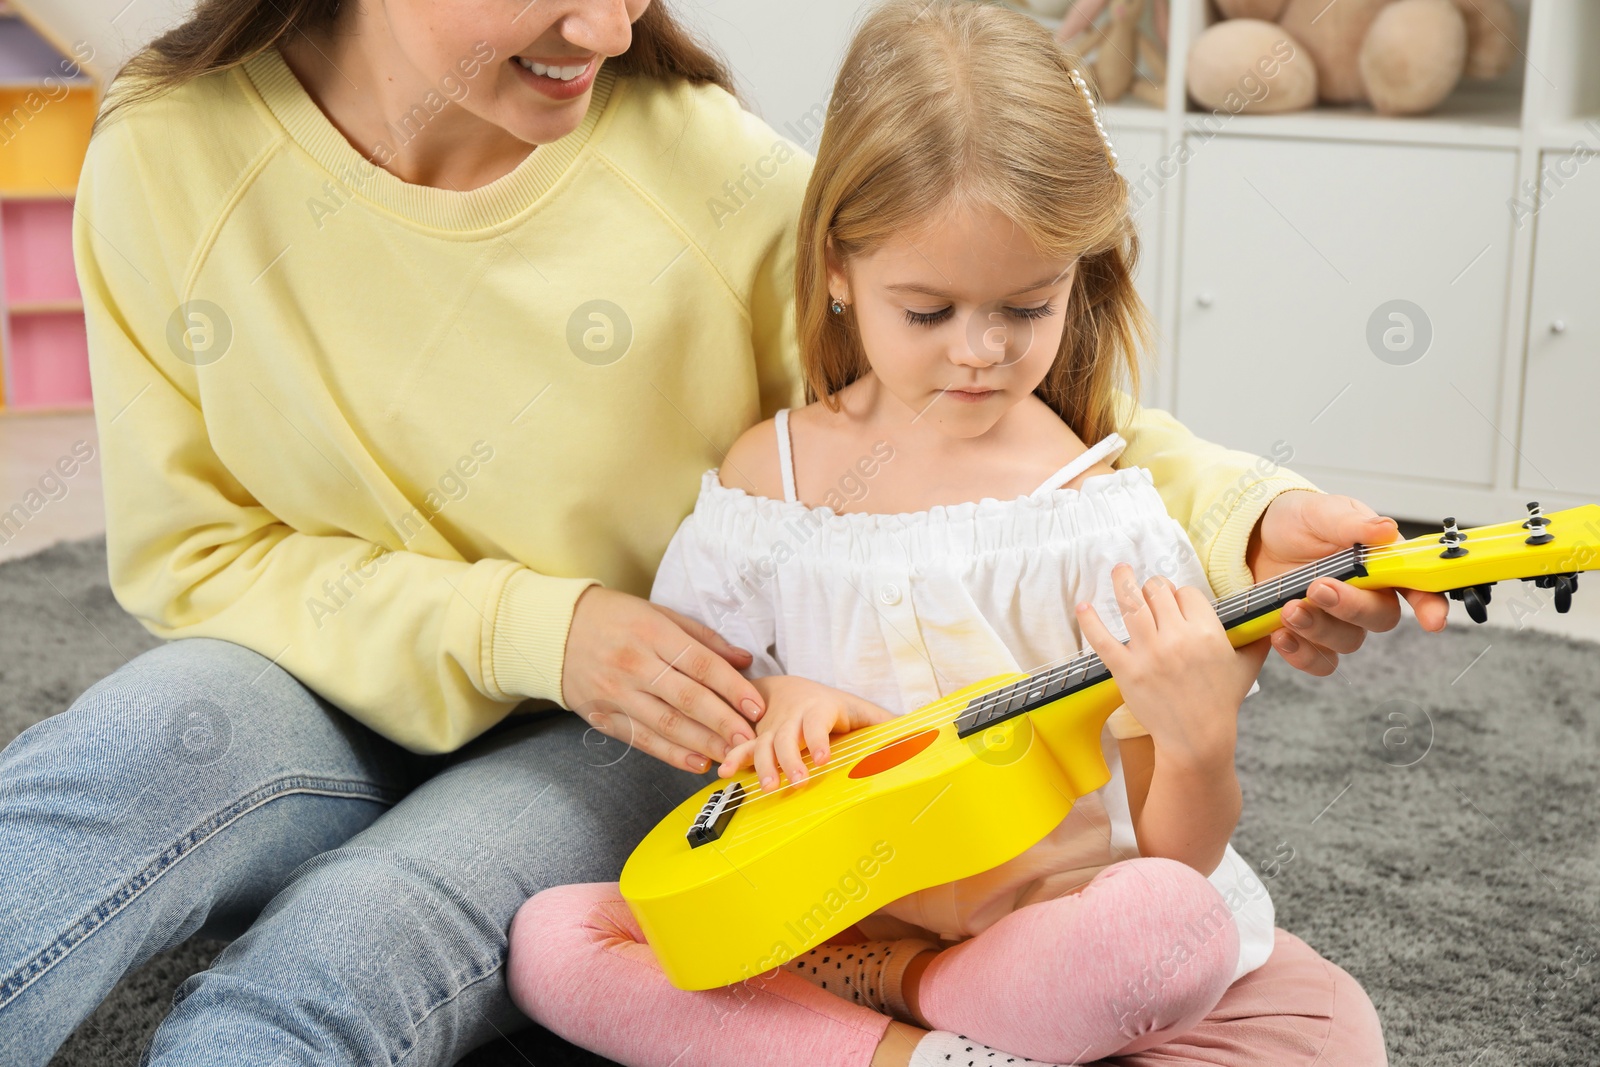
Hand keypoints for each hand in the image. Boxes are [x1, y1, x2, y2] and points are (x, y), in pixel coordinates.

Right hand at [560, 587, 766, 773]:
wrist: (554, 630)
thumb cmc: (614, 618)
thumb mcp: (658, 613)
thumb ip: (703, 638)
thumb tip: (744, 660)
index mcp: (652, 633)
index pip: (701, 664)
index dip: (733, 688)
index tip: (757, 707)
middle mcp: (634, 664)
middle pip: (687, 698)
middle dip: (723, 722)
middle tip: (750, 739)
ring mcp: (616, 693)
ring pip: (667, 724)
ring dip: (703, 743)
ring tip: (731, 755)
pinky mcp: (603, 715)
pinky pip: (642, 739)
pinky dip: (671, 754)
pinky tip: (697, 762)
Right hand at [717, 675, 897, 789]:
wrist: (790, 689)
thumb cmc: (831, 708)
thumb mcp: (859, 711)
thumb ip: (885, 724)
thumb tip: (924, 734)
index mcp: (820, 708)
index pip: (818, 721)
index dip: (819, 738)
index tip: (823, 757)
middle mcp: (792, 718)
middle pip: (787, 736)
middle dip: (789, 759)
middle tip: (795, 782)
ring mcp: (771, 728)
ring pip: (763, 744)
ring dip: (763, 765)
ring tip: (768, 786)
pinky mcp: (755, 738)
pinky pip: (741, 746)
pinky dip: (733, 758)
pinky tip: (725, 772)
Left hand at [1077, 565, 1271, 767]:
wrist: (1197, 739)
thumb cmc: (1221, 702)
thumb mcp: (1247, 667)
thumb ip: (1255, 639)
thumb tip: (1266, 619)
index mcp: (1207, 632)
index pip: (1187, 593)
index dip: (1182, 596)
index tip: (1178, 606)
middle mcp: (1177, 638)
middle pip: (1158, 591)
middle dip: (1155, 588)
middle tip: (1152, 594)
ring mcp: (1149, 653)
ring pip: (1131, 603)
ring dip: (1122, 581)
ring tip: (1119, 570)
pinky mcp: (1126, 670)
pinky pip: (1102, 639)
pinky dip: (1090, 621)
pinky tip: (1083, 605)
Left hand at [1248, 491, 1447, 676]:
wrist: (1256, 537)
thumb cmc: (1298, 522)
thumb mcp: (1321, 512)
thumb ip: (1351, 524)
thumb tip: (1385, 529)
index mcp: (1381, 563)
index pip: (1418, 586)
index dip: (1431, 605)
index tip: (1432, 620)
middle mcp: (1366, 595)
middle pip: (1379, 618)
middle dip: (1351, 608)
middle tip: (1318, 588)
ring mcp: (1338, 619)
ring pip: (1347, 641)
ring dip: (1319, 629)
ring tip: (1289, 608)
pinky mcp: (1310, 637)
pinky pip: (1318, 660)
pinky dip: (1302, 654)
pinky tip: (1282, 634)